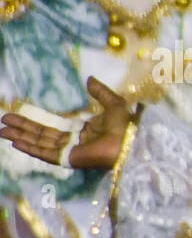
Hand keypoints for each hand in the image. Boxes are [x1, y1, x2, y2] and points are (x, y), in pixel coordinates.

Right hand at [0, 77, 131, 170]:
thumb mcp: (114, 103)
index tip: (18, 115)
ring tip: (2, 131)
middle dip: (22, 129)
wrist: (132, 141)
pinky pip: (47, 154)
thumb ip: (100, 92)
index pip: (53, 127)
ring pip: (40, 144)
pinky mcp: (70, 159)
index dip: (35, 122)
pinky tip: (16, 143)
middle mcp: (74, 143)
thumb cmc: (126, 125)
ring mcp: (71, 152)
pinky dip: (31, 148)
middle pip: (42, 135)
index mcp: (84, 132)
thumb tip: (89, 78)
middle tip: (3, 122)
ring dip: (21, 137)